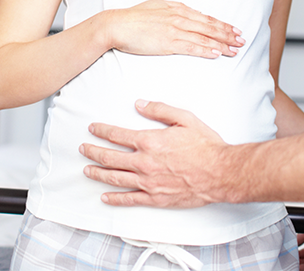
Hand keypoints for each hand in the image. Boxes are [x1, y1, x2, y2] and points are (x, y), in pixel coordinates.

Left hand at [80, 100, 230, 207]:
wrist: (220, 172)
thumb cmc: (205, 146)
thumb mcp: (185, 119)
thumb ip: (160, 110)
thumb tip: (140, 105)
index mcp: (150, 141)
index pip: (118, 135)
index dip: (102, 131)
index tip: (93, 128)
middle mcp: (144, 163)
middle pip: (110, 158)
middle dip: (93, 152)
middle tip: (84, 148)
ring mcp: (148, 182)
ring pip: (115, 178)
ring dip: (98, 173)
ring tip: (87, 170)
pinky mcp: (155, 197)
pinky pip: (129, 199)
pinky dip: (114, 199)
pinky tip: (105, 197)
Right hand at [108, 0, 243, 57]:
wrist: (117, 25)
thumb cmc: (135, 17)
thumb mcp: (158, 7)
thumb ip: (175, 10)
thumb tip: (189, 13)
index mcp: (178, 9)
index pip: (206, 18)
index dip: (222, 25)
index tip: (235, 30)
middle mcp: (179, 17)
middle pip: (210, 27)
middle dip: (228, 34)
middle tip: (242, 41)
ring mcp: (174, 30)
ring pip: (204, 37)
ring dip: (222, 44)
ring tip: (235, 50)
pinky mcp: (168, 42)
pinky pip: (192, 47)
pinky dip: (206, 50)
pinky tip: (216, 54)